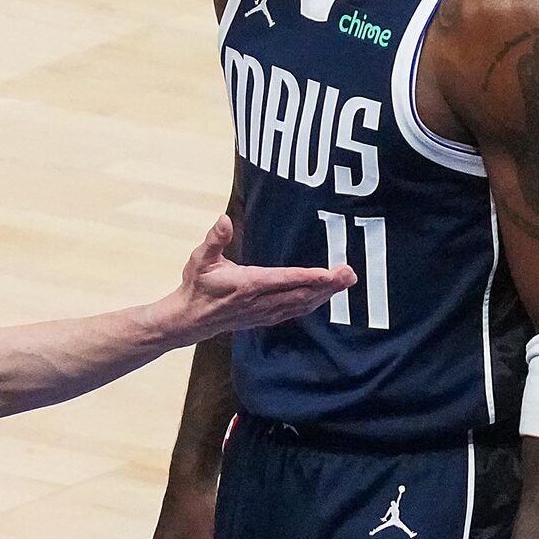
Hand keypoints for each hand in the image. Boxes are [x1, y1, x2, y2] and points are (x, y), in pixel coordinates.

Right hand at [165, 216, 350, 342]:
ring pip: (301, 304)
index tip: (331, 273)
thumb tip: (224, 219)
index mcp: (247, 285)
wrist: (189, 319)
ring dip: (325, 294)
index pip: (285, 280)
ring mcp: (264, 312)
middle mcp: (260, 301)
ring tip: (345, 282)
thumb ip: (214, 239)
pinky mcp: (264, 317)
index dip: (309, 276)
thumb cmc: (196, 286)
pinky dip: (312, 303)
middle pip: (301, 294)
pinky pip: (294, 311)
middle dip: (328, 285)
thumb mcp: (199, 259)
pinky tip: (324, 297)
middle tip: (350, 274)